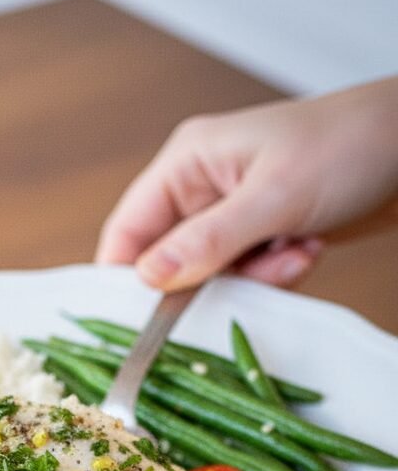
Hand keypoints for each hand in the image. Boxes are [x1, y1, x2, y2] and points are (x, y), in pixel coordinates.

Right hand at [96, 78, 397, 289]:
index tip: (136, 324)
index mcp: (187, 163)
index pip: (127, 230)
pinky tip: (305, 250)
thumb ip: (206, 242)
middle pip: (170, 262)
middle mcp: (202, 189)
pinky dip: (275, 275)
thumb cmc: (347, 146)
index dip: (124, 279)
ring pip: (213, 276)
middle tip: (250, 276)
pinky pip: (248, 277)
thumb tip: (147, 279)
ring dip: (253, 279)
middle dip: (209, 281)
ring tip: (293, 252)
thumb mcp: (272, 198)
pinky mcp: (263, 235)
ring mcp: (233, 214)